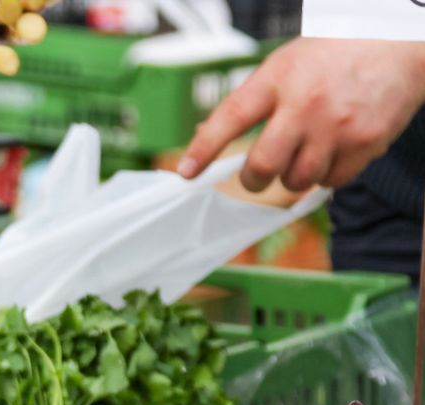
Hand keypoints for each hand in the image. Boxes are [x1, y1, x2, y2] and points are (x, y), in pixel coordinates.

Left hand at [179, 38, 424, 191]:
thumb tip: (205, 137)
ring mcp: (337, 126)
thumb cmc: (330, 57)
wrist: (395, 45)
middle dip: (253, 178)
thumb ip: (249, 101)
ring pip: (297, 180)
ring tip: (304, 151)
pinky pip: (331, 181)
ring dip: (293, 176)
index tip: (187, 172)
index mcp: (278, 79)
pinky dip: (326, 175)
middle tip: (256, 174)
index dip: (204, 149)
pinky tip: (332, 150)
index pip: (231, 118)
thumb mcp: (283, 65)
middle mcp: (306, 104)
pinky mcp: (365, 143)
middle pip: (263, 165)